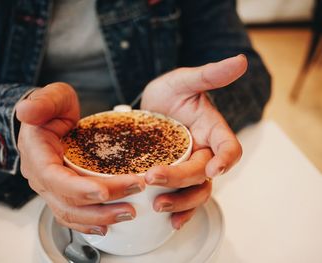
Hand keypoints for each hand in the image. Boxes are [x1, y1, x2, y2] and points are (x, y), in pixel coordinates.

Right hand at [16, 82, 144, 234]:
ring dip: (100, 217)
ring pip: (71, 213)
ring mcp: (51, 187)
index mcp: (38, 155)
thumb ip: (42, 103)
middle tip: (133, 199)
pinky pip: (72, 214)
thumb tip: (26, 111)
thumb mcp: (51, 98)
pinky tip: (108, 224)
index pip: (55, 179)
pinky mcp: (62, 192)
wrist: (49, 119)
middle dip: (101, 205)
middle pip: (69, 201)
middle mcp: (42, 177)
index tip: (105, 191)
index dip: (79, 189)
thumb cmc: (52, 109)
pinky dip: (89, 223)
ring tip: (128, 213)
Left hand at [141, 55, 246, 228]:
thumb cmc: (169, 92)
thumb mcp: (184, 80)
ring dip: (181, 202)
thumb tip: (241, 61)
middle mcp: (204, 150)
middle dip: (181, 179)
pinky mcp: (175, 175)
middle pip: (203, 172)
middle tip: (153, 178)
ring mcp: (190, 164)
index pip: (229, 146)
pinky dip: (179, 210)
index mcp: (212, 129)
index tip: (214, 167)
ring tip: (158, 205)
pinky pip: (183, 197)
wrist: (150, 106)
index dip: (226, 158)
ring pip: (197, 191)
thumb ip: (209, 74)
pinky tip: (167, 220)